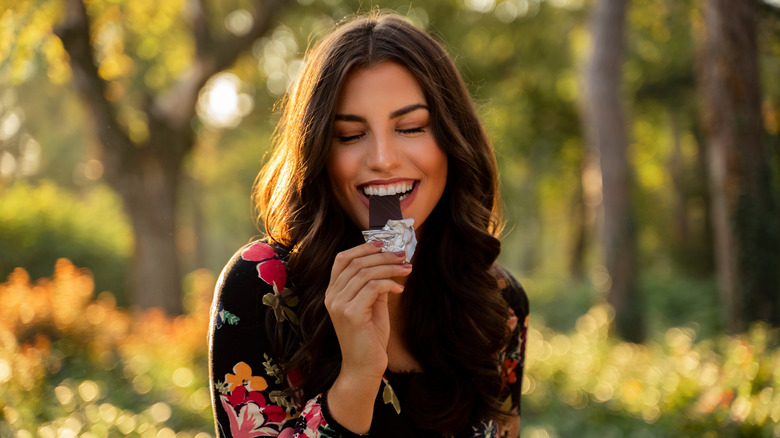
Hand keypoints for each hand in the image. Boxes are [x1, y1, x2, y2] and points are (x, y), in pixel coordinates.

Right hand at [324, 240, 411, 432]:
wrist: (364, 367)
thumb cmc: (369, 338)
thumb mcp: (373, 305)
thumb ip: (375, 285)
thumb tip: (388, 263)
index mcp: (333, 292)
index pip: (342, 260)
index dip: (362, 248)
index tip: (383, 243)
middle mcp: (332, 296)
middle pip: (356, 263)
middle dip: (382, 255)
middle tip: (403, 255)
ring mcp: (339, 305)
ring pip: (366, 273)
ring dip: (390, 267)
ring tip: (407, 268)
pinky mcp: (351, 314)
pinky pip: (373, 288)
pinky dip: (389, 283)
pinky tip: (400, 289)